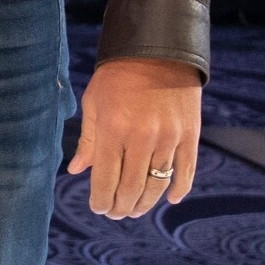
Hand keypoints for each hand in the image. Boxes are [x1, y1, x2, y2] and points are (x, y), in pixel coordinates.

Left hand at [67, 58, 201, 218]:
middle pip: (131, 187)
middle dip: (121, 206)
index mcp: (113, 130)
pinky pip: (185, 171)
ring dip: (145, 203)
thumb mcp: (94, 103)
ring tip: (134, 210)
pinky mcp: (189, 135)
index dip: (101, 200)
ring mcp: (169, 138)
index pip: (105, 179)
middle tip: (115, 213)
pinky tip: (170, 199)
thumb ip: (88, 141)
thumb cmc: (117, 78)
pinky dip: (178, 189)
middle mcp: (142, 138)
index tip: (98, 209)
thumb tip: (75, 172)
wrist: (158, 51)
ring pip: (158, 184)